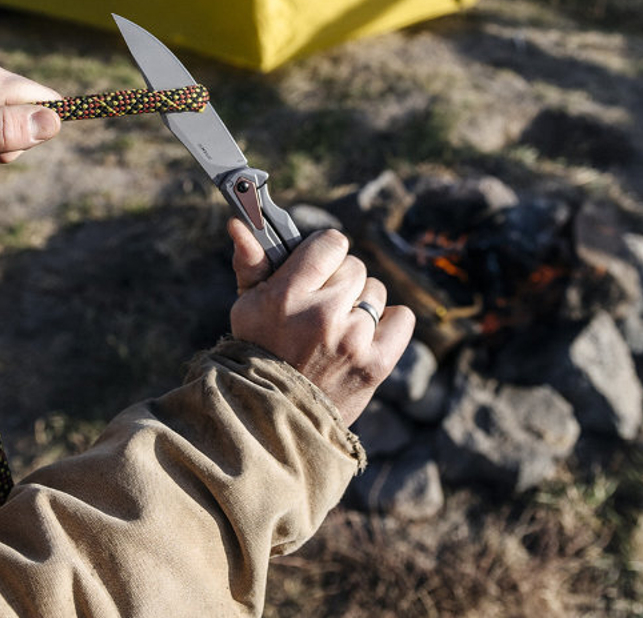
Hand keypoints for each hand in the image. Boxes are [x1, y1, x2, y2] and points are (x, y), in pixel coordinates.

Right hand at [228, 220, 414, 425]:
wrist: (272, 417)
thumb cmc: (257, 352)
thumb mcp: (246, 305)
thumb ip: (251, 262)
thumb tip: (241, 225)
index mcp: (289, 295)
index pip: (331, 242)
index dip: (325, 251)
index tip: (317, 264)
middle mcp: (323, 314)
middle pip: (355, 267)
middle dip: (339, 281)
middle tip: (321, 304)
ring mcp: (353, 340)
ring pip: (375, 292)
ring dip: (360, 304)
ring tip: (337, 326)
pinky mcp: (375, 364)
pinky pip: (401, 319)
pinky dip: (388, 323)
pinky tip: (365, 334)